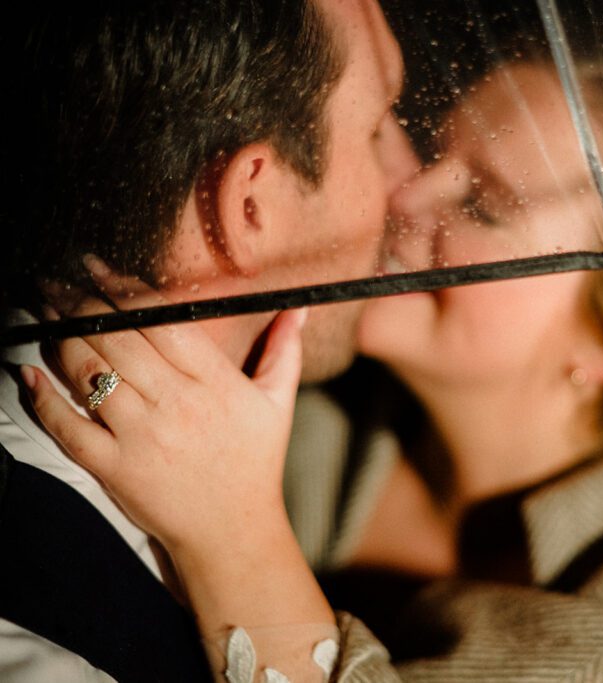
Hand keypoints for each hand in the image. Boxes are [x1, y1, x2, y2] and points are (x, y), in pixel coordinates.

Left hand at [23, 258, 306, 557]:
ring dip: (60, 339)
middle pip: (118, 339)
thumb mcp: (277, 404)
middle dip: (81, 305)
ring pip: (89, 374)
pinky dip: (43, 399)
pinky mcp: (113, 469)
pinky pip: (68, 427)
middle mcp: (176, 405)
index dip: (126, 290)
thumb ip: (285, 351)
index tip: (100, 269)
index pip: (164, 321)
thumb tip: (299, 307)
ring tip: (46, 315)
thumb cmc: (254, 463)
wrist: (233, 532)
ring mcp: (141, 438)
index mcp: (216, 384)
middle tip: (59, 283)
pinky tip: (28, 374)